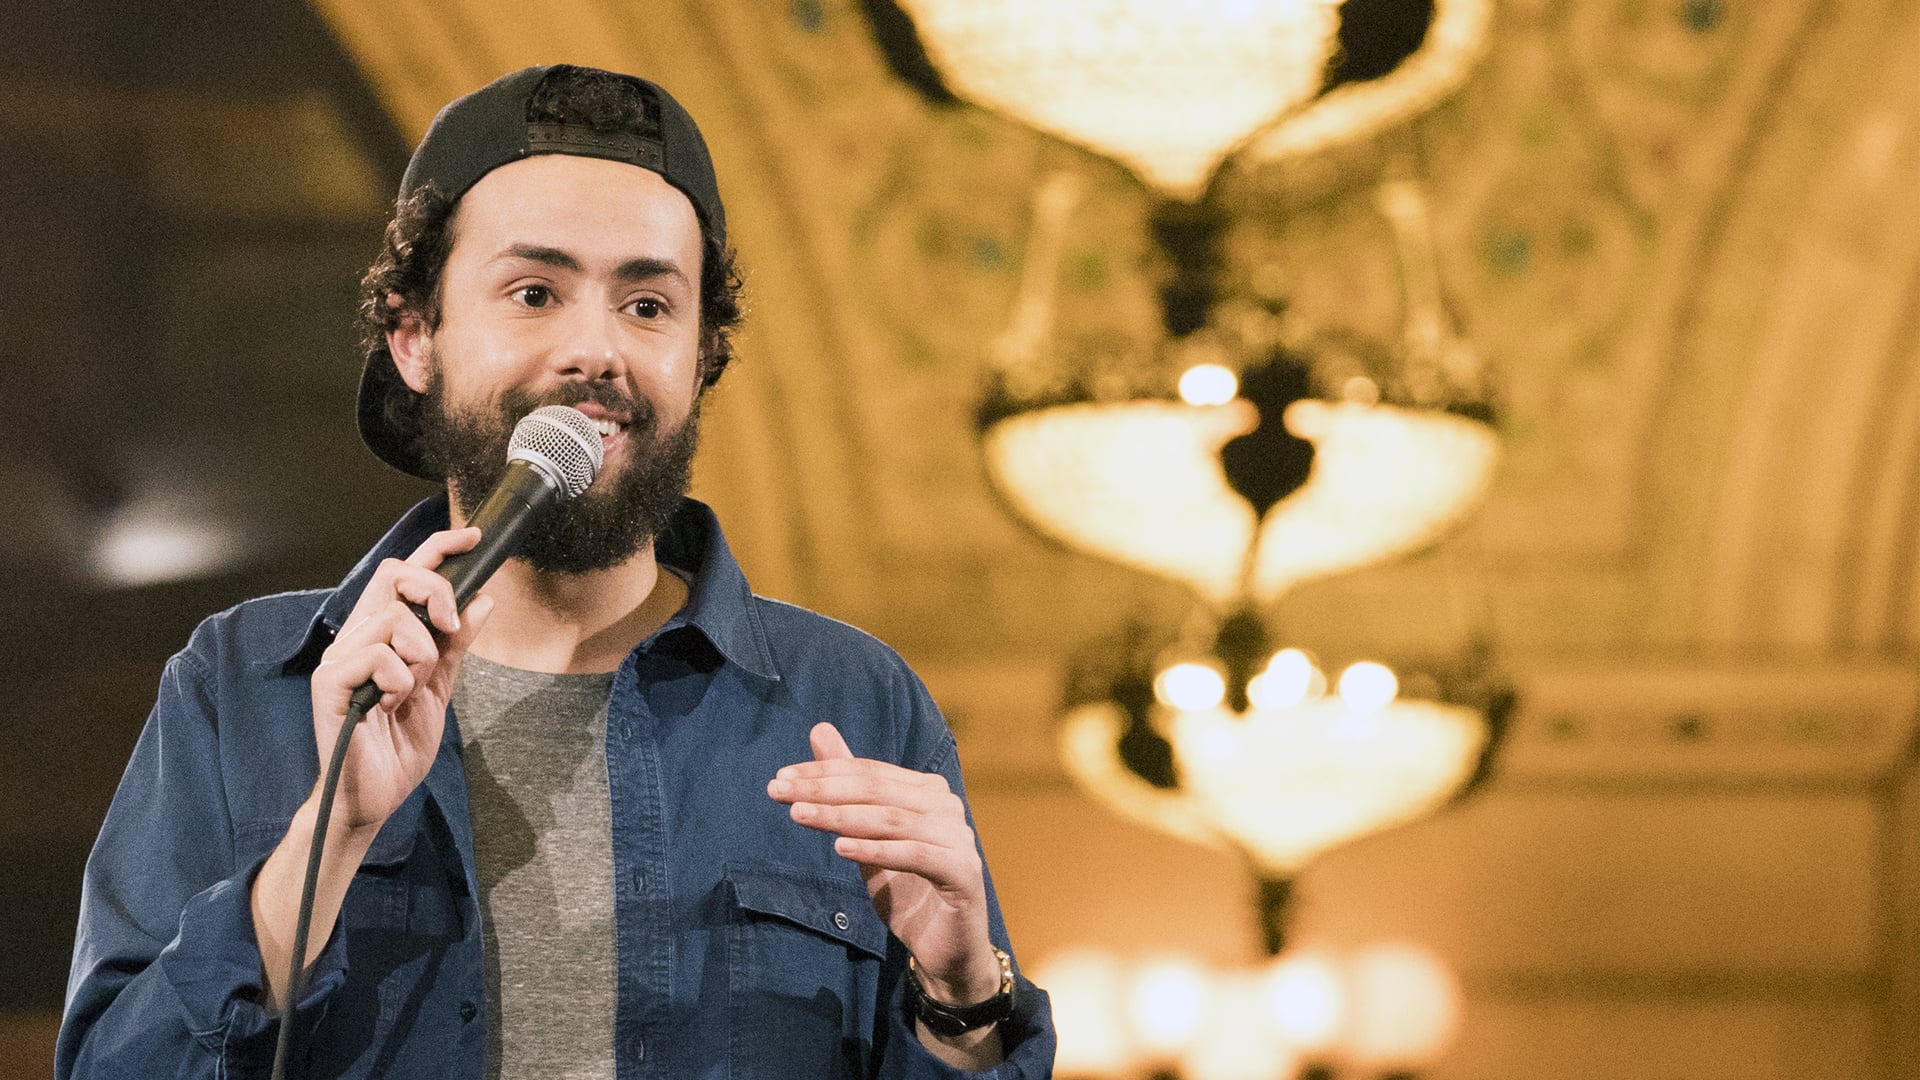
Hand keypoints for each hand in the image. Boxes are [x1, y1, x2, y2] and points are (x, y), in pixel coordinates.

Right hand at [309, 527, 494, 835]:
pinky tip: (391, 705)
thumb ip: (455, 645)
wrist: (372, 797)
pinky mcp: (329, 683)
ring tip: (411, 689)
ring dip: (420, 653)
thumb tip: (482, 600)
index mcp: (380, 635)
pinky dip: (399, 680)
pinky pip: (377, 655)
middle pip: (393, 574)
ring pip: (393, 618)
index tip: (473, 536)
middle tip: (449, 627)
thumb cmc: (397, 747)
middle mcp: (356, 637)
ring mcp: (339, 658)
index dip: (438, 548)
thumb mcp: (439, 689)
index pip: (403, 574)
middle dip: (434, 591)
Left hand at [767, 723, 1002, 1006]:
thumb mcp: (866, 836)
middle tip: (778, 791)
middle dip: (824, 789)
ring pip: (892, 819)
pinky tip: (840, 848)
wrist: (947, 948)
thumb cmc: (907, 889)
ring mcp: (958, 838)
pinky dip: (875, 849)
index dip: (824, 771)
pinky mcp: (963, 872)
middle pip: (878, 790)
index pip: (869, 772)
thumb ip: (847, 787)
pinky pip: (914, 854)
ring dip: (841, 816)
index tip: (780, 778)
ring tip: (799, 815)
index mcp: (927, 791)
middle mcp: (946, 807)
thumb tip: (820, 729)